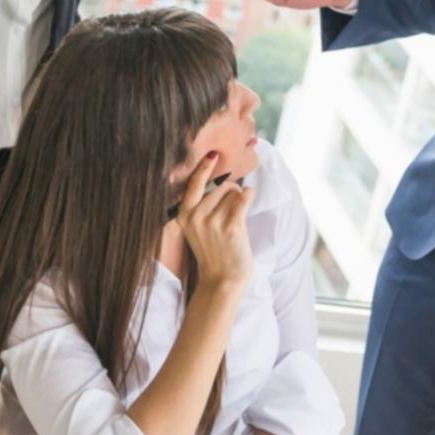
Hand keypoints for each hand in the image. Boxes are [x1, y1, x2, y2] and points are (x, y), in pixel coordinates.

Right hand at [175, 153, 253, 289]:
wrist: (222, 280)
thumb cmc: (213, 252)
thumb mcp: (196, 229)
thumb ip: (201, 208)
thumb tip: (223, 182)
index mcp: (184, 216)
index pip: (193, 185)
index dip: (203, 168)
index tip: (212, 155)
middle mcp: (196, 217)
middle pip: (221, 187)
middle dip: (231, 193)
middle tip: (232, 211)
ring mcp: (213, 222)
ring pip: (233, 193)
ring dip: (240, 199)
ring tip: (237, 217)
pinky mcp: (231, 227)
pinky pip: (243, 199)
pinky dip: (249, 195)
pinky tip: (249, 197)